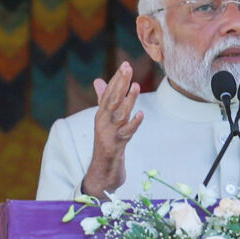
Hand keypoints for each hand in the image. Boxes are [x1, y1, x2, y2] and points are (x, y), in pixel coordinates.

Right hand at [81, 61, 143, 196]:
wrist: (101, 173)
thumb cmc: (106, 145)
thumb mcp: (105, 122)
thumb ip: (103, 101)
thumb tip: (98, 80)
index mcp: (101, 116)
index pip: (108, 94)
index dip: (117, 79)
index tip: (125, 65)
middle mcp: (103, 123)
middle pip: (112, 100)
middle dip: (120, 84)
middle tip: (127, 67)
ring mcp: (109, 135)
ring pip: (119, 115)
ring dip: (128, 100)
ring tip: (136, 86)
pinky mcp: (116, 148)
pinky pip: (125, 134)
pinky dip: (133, 124)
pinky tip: (141, 115)